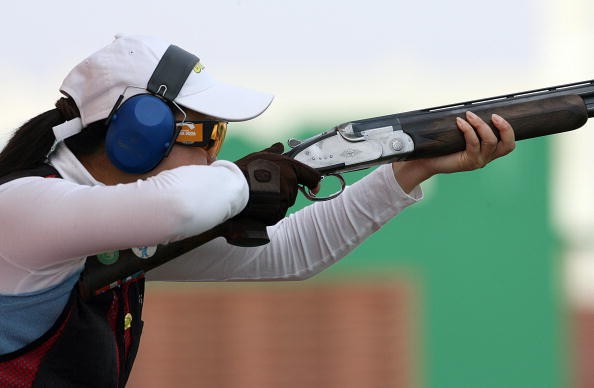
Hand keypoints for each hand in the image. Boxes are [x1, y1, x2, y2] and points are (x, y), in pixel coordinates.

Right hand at [233, 143, 321, 225]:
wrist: (233, 188)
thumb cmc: (245, 170)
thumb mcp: (260, 155)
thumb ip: (274, 152)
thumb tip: (280, 146)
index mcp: (291, 168)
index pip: (312, 176)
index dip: (314, 182)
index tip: (314, 187)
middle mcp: (291, 184)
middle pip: (293, 191)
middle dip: (283, 190)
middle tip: (265, 186)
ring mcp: (285, 200)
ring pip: (285, 202)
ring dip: (275, 201)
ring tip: (259, 195)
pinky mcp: (277, 213)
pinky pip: (277, 213)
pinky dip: (270, 211)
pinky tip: (258, 204)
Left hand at [392, 112, 515, 192]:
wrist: (427, 161)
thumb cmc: (443, 147)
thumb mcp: (460, 135)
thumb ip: (470, 126)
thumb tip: (471, 106)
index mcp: (488, 151)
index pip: (509, 144)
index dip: (508, 130)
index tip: (497, 115)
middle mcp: (486, 157)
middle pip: (507, 145)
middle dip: (504, 128)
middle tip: (494, 116)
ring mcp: (478, 161)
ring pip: (490, 142)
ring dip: (481, 125)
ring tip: (469, 115)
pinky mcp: (468, 162)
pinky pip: (473, 143)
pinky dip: (468, 130)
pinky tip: (460, 122)